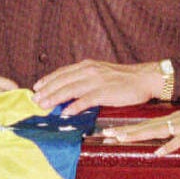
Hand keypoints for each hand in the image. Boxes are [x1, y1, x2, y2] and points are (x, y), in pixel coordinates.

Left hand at [31, 60, 159, 115]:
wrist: (144, 78)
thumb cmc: (123, 79)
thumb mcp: (101, 73)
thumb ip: (85, 79)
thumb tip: (70, 91)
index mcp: (87, 65)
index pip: (62, 72)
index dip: (48, 80)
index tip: (36, 87)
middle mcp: (89, 70)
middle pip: (63, 81)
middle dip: (47, 91)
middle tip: (35, 100)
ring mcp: (97, 80)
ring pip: (70, 89)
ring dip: (55, 98)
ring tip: (44, 106)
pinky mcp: (105, 92)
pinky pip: (86, 100)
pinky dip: (75, 106)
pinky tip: (66, 112)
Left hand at [102, 103, 179, 154]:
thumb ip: (177, 131)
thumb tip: (164, 139)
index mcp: (173, 119)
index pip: (145, 125)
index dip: (127, 129)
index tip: (109, 133)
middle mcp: (175, 120)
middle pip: (145, 127)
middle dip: (125, 132)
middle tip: (105, 136)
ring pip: (158, 131)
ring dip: (139, 135)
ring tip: (122, 139)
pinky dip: (170, 146)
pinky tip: (158, 152)